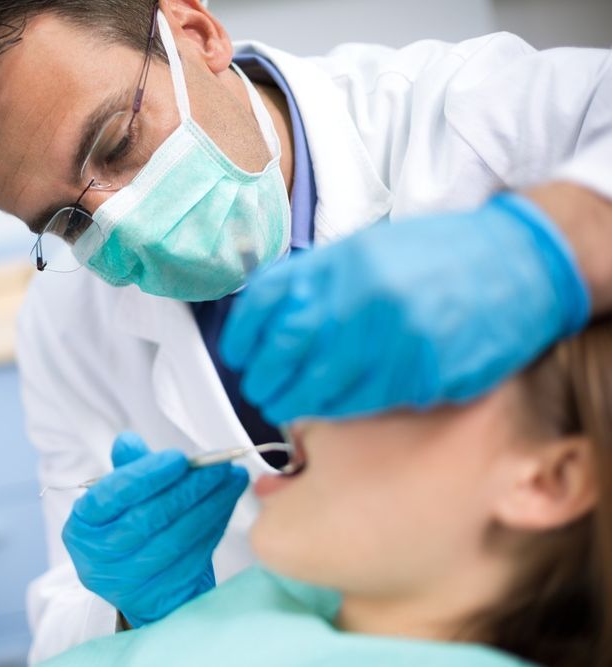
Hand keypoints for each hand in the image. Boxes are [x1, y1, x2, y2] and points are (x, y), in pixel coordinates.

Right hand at [62, 432, 248, 627]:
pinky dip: (214, 527)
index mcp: (82, 527)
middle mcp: (98, 558)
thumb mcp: (120, 499)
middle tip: (218, 465)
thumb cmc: (128, 527)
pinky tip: (227, 504)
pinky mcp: (160, 597)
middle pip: (147, 519)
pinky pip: (194, 557)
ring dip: (209, 505)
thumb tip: (128, 442)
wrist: (140, 584)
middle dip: (188, 488)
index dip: (146, 475)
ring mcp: (128, 582)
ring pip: (176, 539)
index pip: (111, 496)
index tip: (179, 458)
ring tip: (232, 479)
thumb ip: (127, 469)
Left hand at [220, 193, 589, 422]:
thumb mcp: (363, 250)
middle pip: (285, 354)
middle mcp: (361, 298)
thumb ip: (312, 280)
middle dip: (265, 380)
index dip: (242, 339)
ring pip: (322, 389)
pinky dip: (342, 409)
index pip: (265, 307)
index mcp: (339, 263)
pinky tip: (335, 406)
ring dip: (297, 404)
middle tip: (262, 391)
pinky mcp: (425, 372)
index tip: (239, 356)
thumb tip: (260, 319)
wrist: (517, 264)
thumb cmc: (435, 258)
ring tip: (289, 406)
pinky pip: (367, 403)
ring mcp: (394, 338)